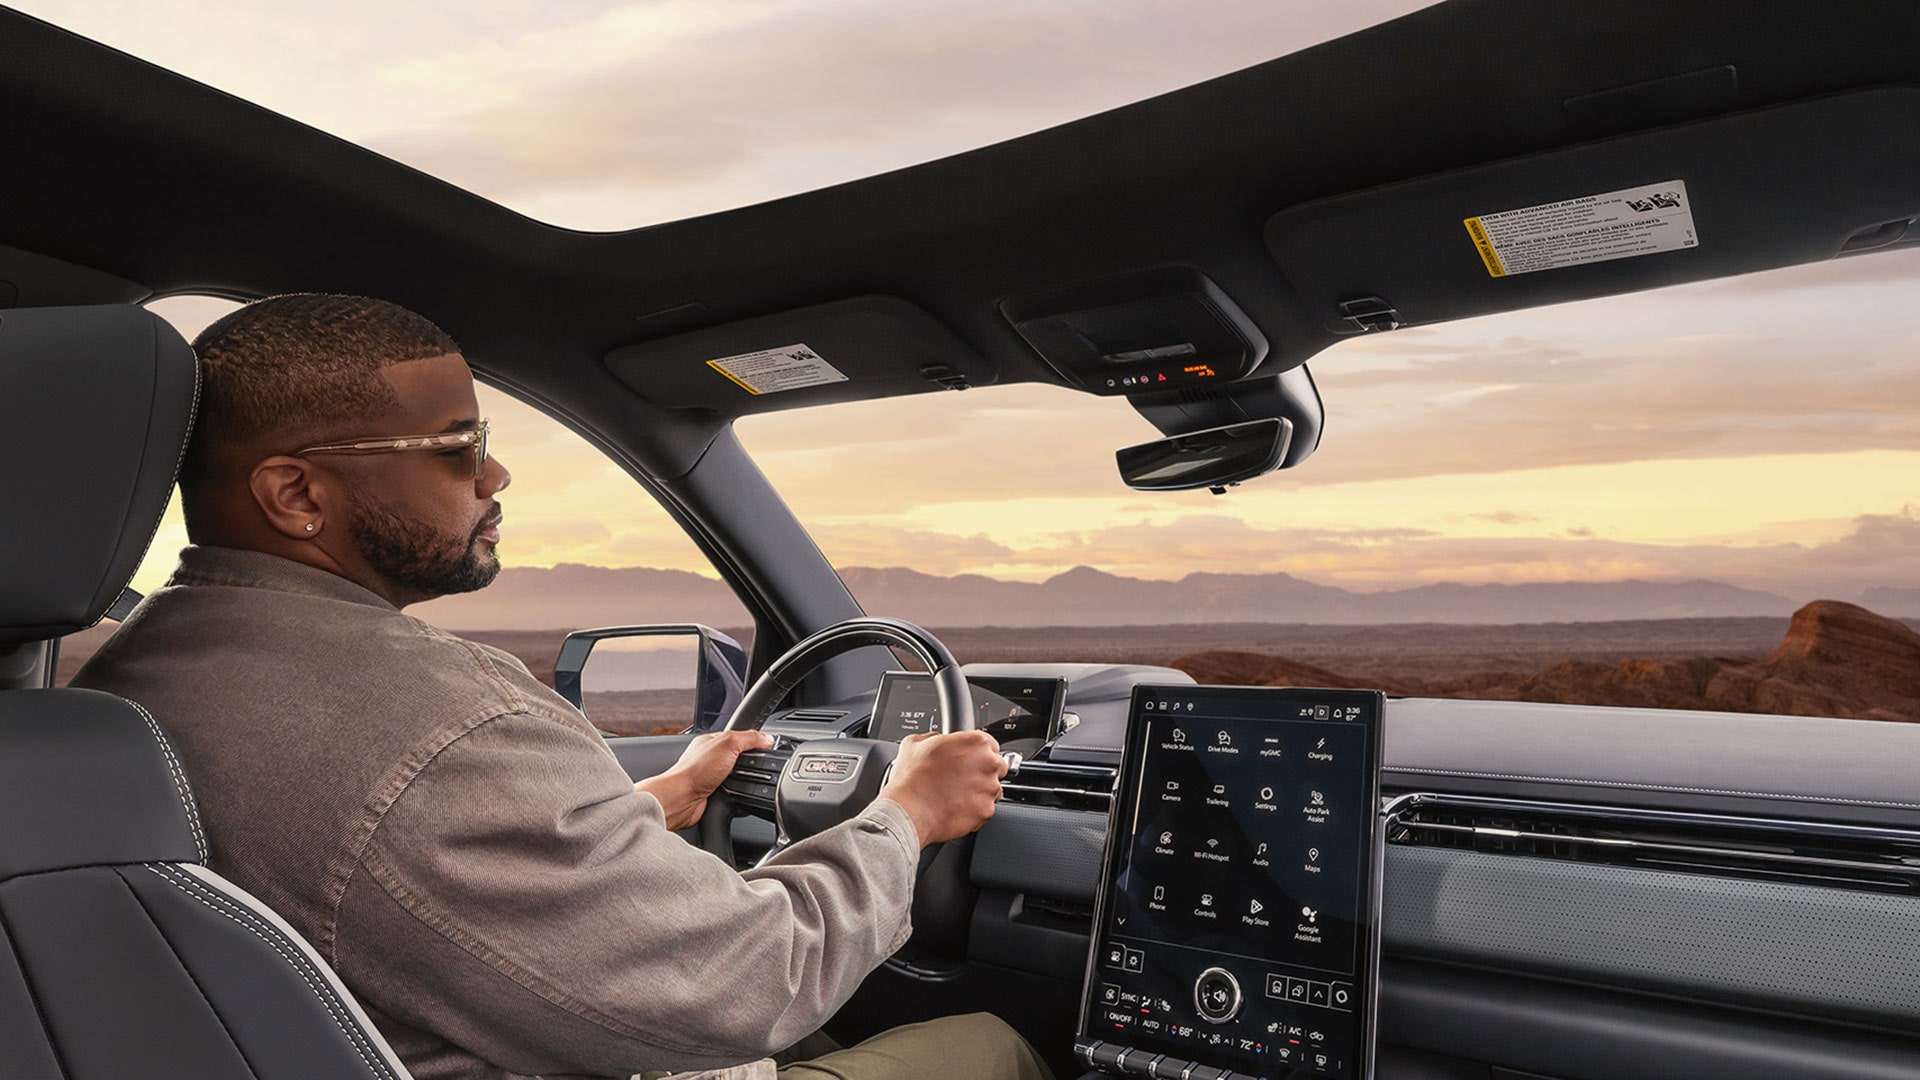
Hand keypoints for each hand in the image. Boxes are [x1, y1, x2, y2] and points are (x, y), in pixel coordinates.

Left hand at [635, 729, 772, 830]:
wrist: (681, 799)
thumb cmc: (694, 770)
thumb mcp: (728, 744)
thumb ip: (750, 738)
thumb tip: (767, 738)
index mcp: (713, 741)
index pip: (740, 737)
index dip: (754, 741)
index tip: (768, 746)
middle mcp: (711, 759)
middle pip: (742, 759)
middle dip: (750, 765)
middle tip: (753, 767)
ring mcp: (713, 778)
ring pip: (739, 779)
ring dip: (743, 783)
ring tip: (743, 783)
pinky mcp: (715, 796)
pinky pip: (736, 796)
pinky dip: (740, 798)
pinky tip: (737, 796)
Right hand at [877, 729, 1007, 846]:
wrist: (909, 811)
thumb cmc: (912, 779)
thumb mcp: (915, 743)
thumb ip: (933, 737)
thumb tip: (936, 739)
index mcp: (975, 743)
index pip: (990, 744)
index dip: (977, 752)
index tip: (969, 759)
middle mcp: (987, 764)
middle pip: (996, 766)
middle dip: (982, 772)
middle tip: (962, 778)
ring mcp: (989, 789)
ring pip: (993, 789)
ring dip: (979, 791)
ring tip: (956, 794)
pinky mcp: (986, 811)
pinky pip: (985, 809)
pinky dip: (974, 810)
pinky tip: (956, 807)